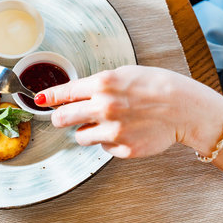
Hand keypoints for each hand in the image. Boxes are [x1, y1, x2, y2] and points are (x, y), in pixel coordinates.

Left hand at [35, 66, 222, 157]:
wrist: (184, 108)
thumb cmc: (155, 86)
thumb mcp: (123, 73)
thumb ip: (97, 84)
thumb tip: (74, 94)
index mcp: (103, 84)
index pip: (64, 93)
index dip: (48, 98)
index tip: (39, 101)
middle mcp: (104, 107)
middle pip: (63, 118)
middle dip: (59, 118)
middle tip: (64, 118)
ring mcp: (113, 130)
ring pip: (80, 136)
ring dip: (87, 130)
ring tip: (108, 122)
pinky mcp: (123, 148)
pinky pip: (102, 147)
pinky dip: (108, 141)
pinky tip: (125, 131)